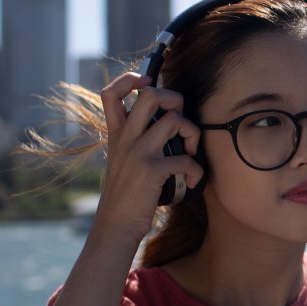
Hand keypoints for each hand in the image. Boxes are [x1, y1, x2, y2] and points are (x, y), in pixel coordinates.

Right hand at [92, 72, 204, 240]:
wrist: (116, 226)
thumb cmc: (126, 194)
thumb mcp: (122, 160)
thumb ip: (135, 140)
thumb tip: (166, 122)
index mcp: (116, 134)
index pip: (110, 93)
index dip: (129, 79)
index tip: (146, 82)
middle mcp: (125, 138)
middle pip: (151, 95)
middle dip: (175, 99)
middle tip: (179, 120)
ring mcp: (139, 153)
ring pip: (176, 121)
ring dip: (193, 136)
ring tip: (190, 154)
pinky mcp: (152, 170)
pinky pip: (187, 159)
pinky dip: (196, 171)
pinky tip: (190, 182)